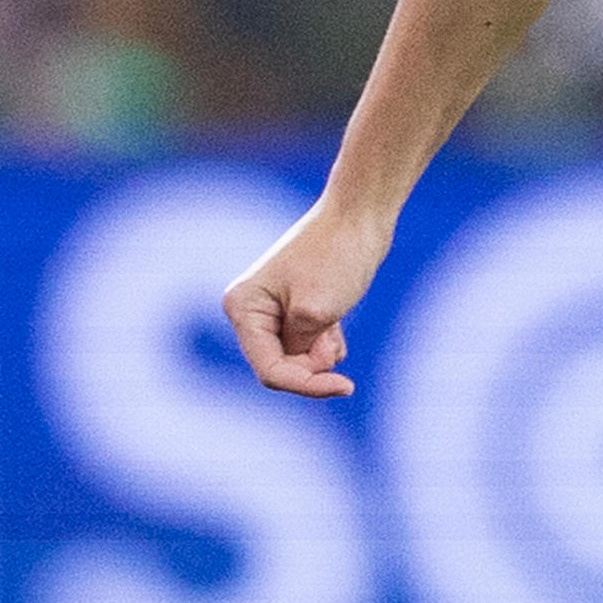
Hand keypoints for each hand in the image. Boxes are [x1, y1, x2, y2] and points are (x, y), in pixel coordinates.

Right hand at [223, 194, 395, 398]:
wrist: (359, 217)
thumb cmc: (336, 256)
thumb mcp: (316, 312)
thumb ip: (301, 349)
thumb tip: (299, 365)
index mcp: (243, 307)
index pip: (269, 370)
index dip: (306, 383)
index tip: (345, 386)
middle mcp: (250, 310)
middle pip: (281, 367)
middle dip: (314, 361)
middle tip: (334, 335)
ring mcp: (272, 310)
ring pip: (297, 358)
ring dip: (323, 351)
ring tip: (335, 318)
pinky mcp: (295, 309)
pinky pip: (309, 346)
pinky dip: (327, 342)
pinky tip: (337, 320)